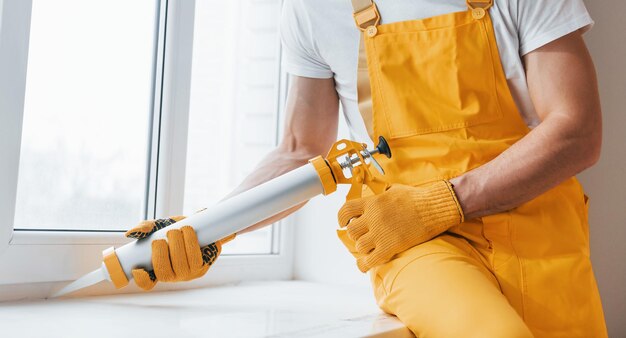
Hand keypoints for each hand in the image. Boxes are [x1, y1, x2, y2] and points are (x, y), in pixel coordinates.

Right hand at [125, 216, 232, 289]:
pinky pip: (195, 259)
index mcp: (158, 268)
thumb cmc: (178, 228)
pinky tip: (188, 231)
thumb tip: (131, 233)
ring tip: (176, 230)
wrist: (202, 225)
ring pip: (180, 266)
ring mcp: (187, 273)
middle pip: (164, 274)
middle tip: (163, 237)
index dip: (142, 280)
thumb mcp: (160, 226)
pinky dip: (190, 242)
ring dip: (177, 245)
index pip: (147, 283)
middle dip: (161, 254)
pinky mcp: (201, 267)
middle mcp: (172, 274)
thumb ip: (146, 227)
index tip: (137, 269)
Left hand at [338, 181, 463, 271]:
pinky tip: (365, 265)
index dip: (341, 218)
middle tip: (364, 236)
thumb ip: (380, 196)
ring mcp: (380, 233)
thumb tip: (376, 197)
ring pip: (359, 246)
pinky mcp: (390, 246)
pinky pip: (369, 261)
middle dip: (356, 235)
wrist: (434, 208)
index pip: (346, 210)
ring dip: (363, 248)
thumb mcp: (394, 190)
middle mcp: (373, 217)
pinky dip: (364, 265)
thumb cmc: (417, 198)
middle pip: (351, 231)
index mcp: (373, 202)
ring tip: (371, 248)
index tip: (341, 223)